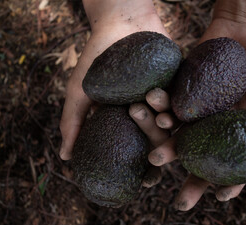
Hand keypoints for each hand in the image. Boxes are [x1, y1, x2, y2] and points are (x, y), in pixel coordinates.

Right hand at [59, 0, 169, 159]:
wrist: (119, 22)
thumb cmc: (96, 58)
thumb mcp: (80, 90)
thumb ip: (73, 121)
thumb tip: (64, 157)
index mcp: (128, 120)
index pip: (137, 149)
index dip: (143, 168)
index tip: (144, 181)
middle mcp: (148, 112)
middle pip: (157, 135)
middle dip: (155, 144)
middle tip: (154, 155)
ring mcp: (164, 97)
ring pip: (171, 118)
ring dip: (167, 125)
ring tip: (161, 122)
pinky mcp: (177, 82)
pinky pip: (181, 97)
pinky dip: (178, 105)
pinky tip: (173, 109)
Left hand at [148, 0, 245, 210]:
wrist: (243, 29)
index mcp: (239, 130)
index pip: (235, 163)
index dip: (230, 182)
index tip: (221, 197)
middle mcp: (215, 126)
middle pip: (203, 158)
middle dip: (190, 179)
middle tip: (179, 201)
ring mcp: (197, 110)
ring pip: (180, 135)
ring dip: (167, 146)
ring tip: (156, 156)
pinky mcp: (183, 92)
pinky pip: (169, 104)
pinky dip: (159, 109)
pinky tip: (149, 112)